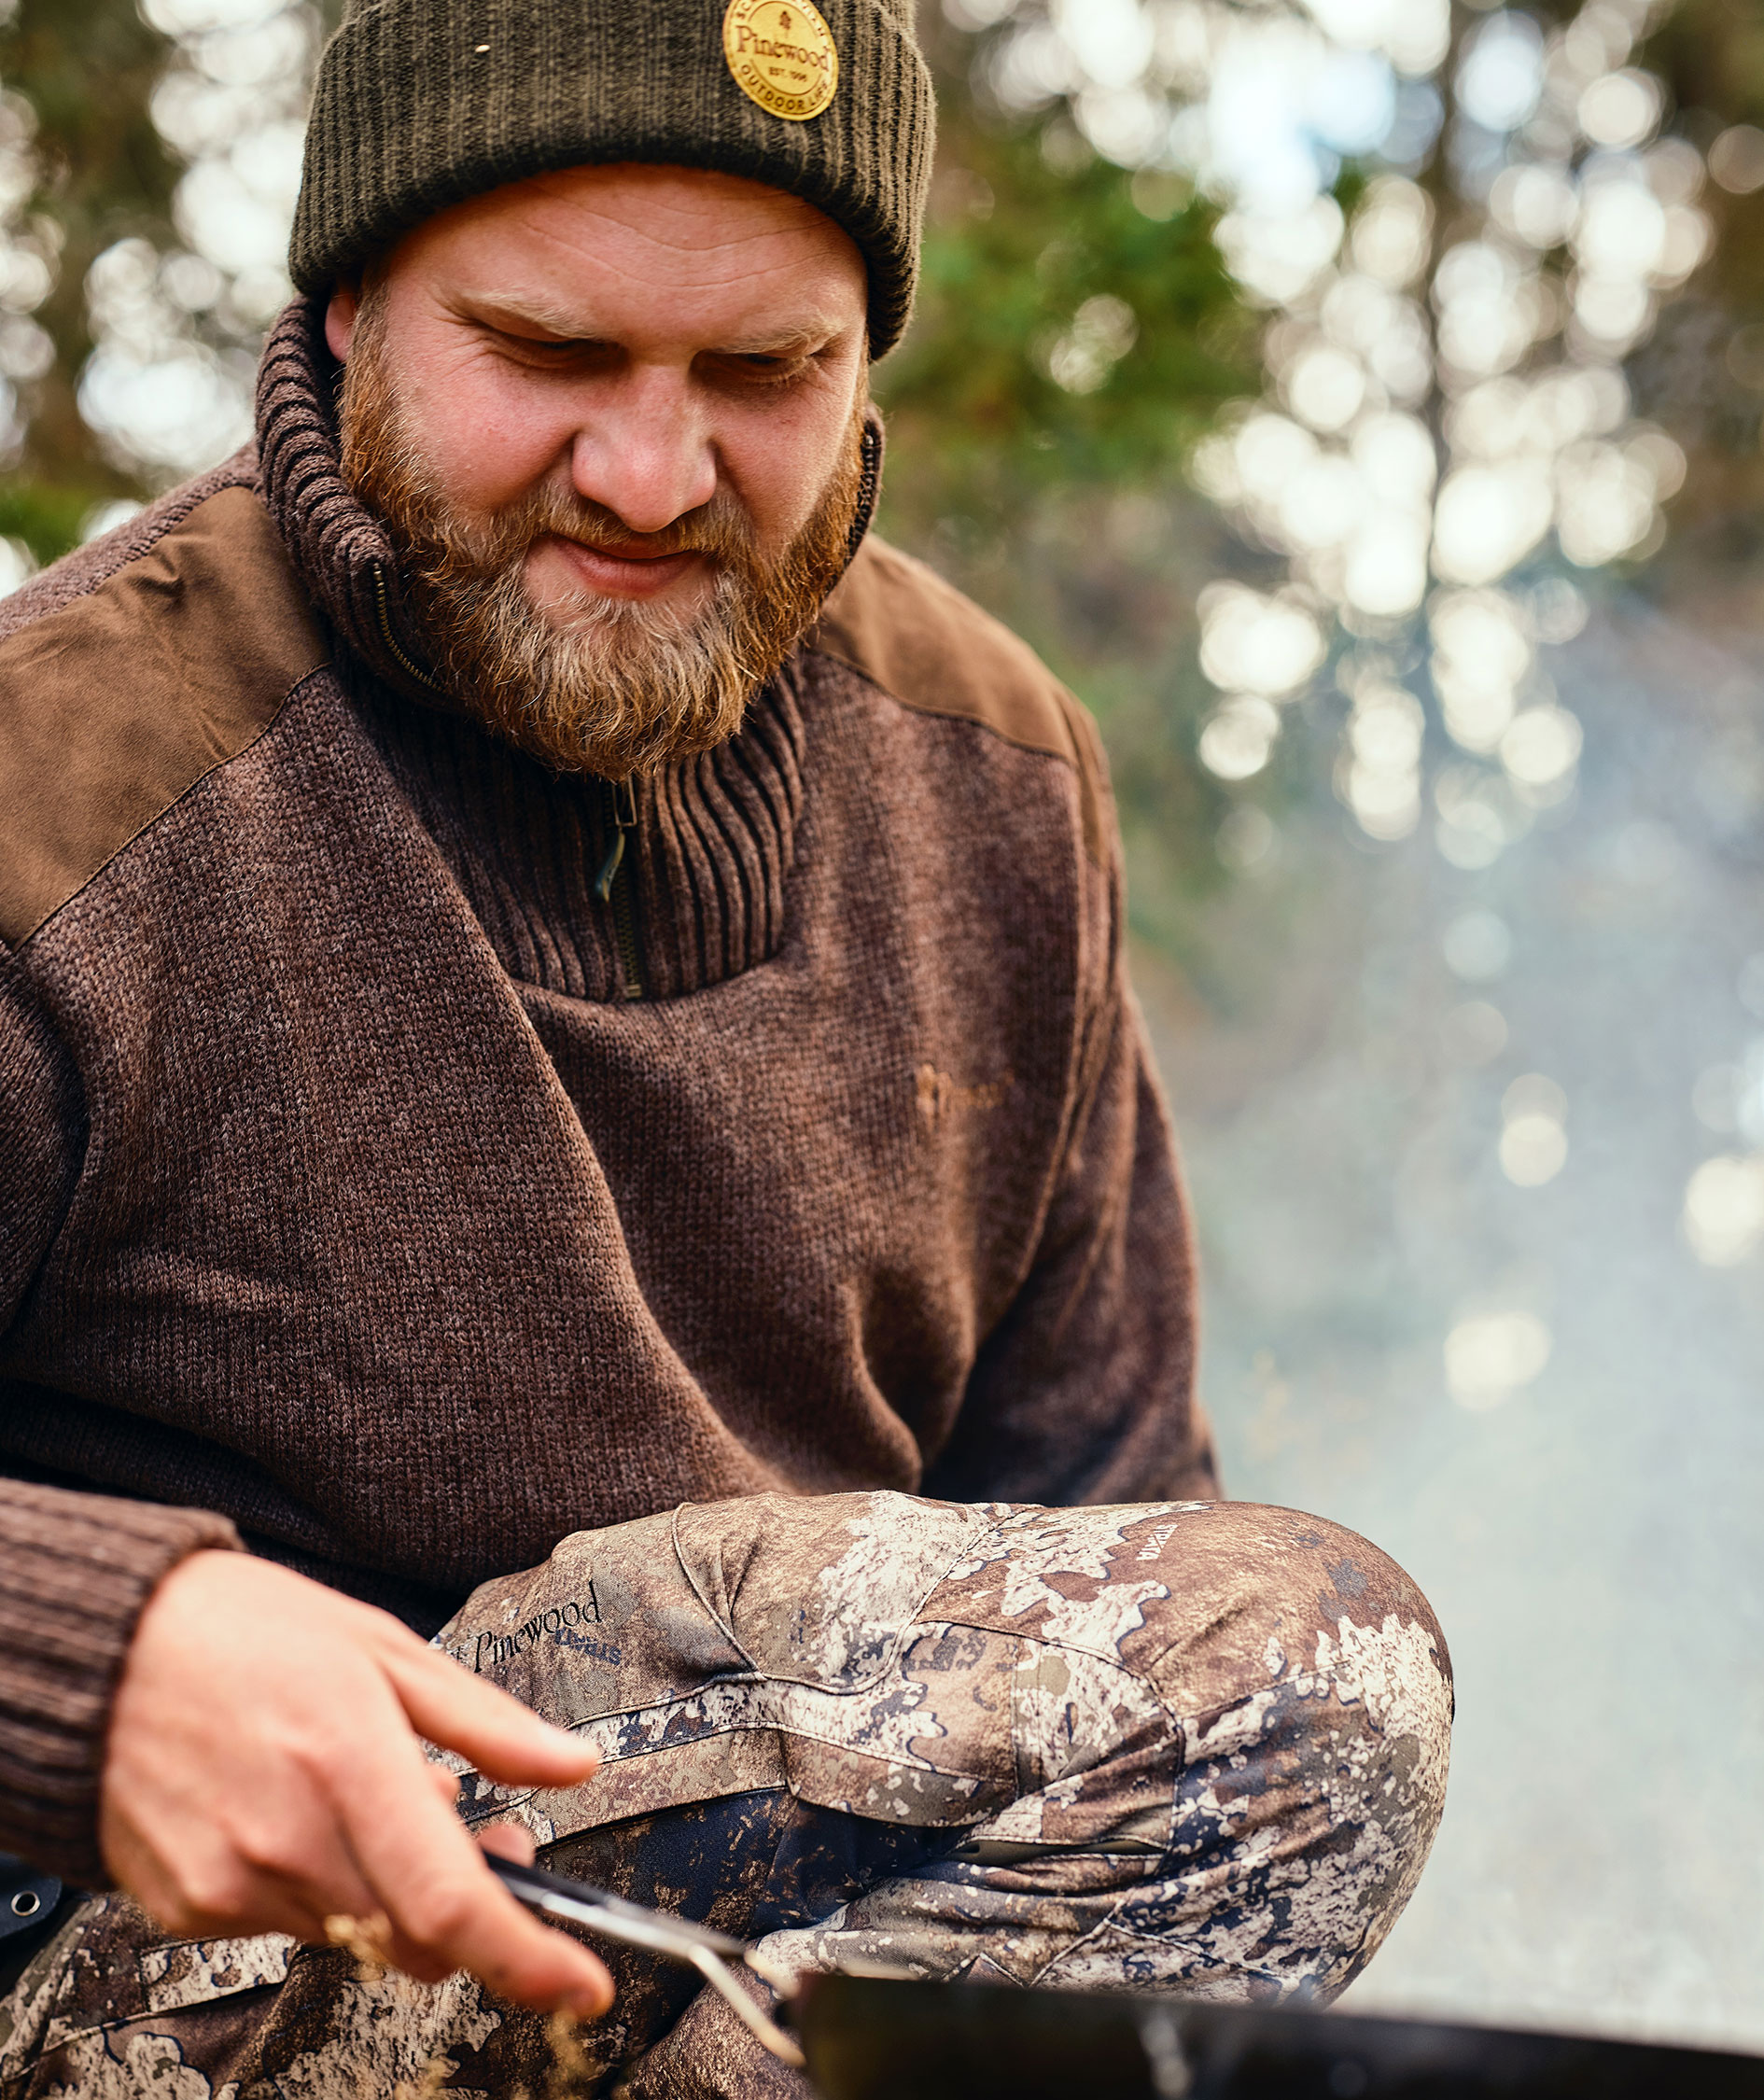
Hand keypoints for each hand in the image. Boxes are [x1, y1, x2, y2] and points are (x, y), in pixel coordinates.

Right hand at [100, 1550, 611, 2016]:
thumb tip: (572, 1763)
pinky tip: (309, 1818)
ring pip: (358, 1933)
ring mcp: (233, 1884)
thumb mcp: (384, 1648)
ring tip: (376, 1799)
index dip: (529, 1960)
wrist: (103, 1650)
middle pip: (415, 1939)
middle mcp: (289, 1839)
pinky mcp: (192, 1908)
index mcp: (348, 1763)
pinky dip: (323, 1885)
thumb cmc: (239, 1632)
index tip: (580, 1984)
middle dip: (472, 1911)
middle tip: (487, 1838)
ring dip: (393, 1890)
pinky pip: (290, 1925)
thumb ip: (486, 1721)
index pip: (453, 1903)